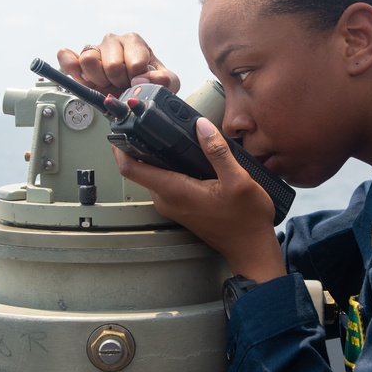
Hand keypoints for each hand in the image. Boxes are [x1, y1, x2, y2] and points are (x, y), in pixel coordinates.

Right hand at [56, 32, 179, 96]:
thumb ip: (165, 80)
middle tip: (123, 85)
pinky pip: (66, 58)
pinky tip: (85, 79)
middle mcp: (112, 41)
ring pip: (89, 61)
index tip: (138, 83)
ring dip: (99, 80)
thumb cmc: (150, 83)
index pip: (135, 64)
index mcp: (134, 41)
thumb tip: (141, 79)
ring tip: (108, 84)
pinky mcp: (77, 61)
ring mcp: (94, 49)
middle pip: (112, 66)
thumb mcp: (168, 83)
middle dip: (119, 82)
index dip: (137, 80)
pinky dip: (71, 68)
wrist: (132, 91)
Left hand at [113, 117, 285, 283]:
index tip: (120, 129)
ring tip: (170, 135)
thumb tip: (201, 126)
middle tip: (150, 123)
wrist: (251, 248)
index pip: (131, 169)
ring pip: (154, 175)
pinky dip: (169, 167)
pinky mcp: (182, 207)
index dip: (120, 147)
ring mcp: (173, 205)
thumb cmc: (245, 221)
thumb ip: (217, 152)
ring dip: (156, 156)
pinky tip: (185, 156)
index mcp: (175, 191)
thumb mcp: (238, 180)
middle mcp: (167, 200)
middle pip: (140, 169)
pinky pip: (166, 183)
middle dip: (141, 145)